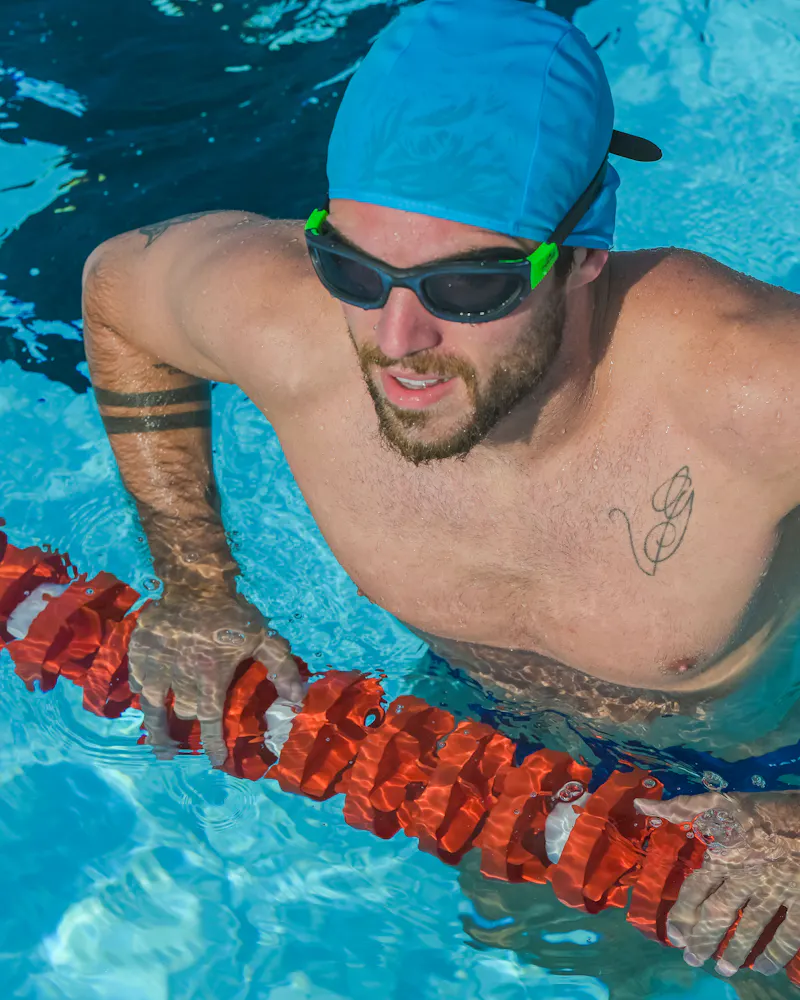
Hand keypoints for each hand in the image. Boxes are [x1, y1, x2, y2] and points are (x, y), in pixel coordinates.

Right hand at [127, 582, 297, 764]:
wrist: (194, 582)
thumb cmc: (232, 612)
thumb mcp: (264, 637)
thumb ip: (281, 668)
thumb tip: (297, 698)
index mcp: (210, 677)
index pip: (210, 720)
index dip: (213, 744)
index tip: (215, 761)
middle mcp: (180, 677)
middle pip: (185, 713)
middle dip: (189, 728)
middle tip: (188, 740)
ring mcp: (156, 665)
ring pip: (153, 707)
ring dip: (157, 729)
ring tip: (160, 747)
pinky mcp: (140, 653)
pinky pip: (138, 682)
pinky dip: (143, 695)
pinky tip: (145, 702)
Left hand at [635, 791, 799, 979]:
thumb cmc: (762, 806)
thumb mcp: (718, 801)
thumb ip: (680, 807)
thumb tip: (641, 805)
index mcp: (722, 857)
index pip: (695, 889)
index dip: (683, 912)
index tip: (673, 934)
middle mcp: (743, 879)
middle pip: (718, 914)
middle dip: (702, 938)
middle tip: (691, 959)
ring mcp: (773, 891)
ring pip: (750, 927)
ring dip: (735, 950)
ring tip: (723, 969)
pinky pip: (788, 933)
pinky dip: (776, 952)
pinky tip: (765, 967)